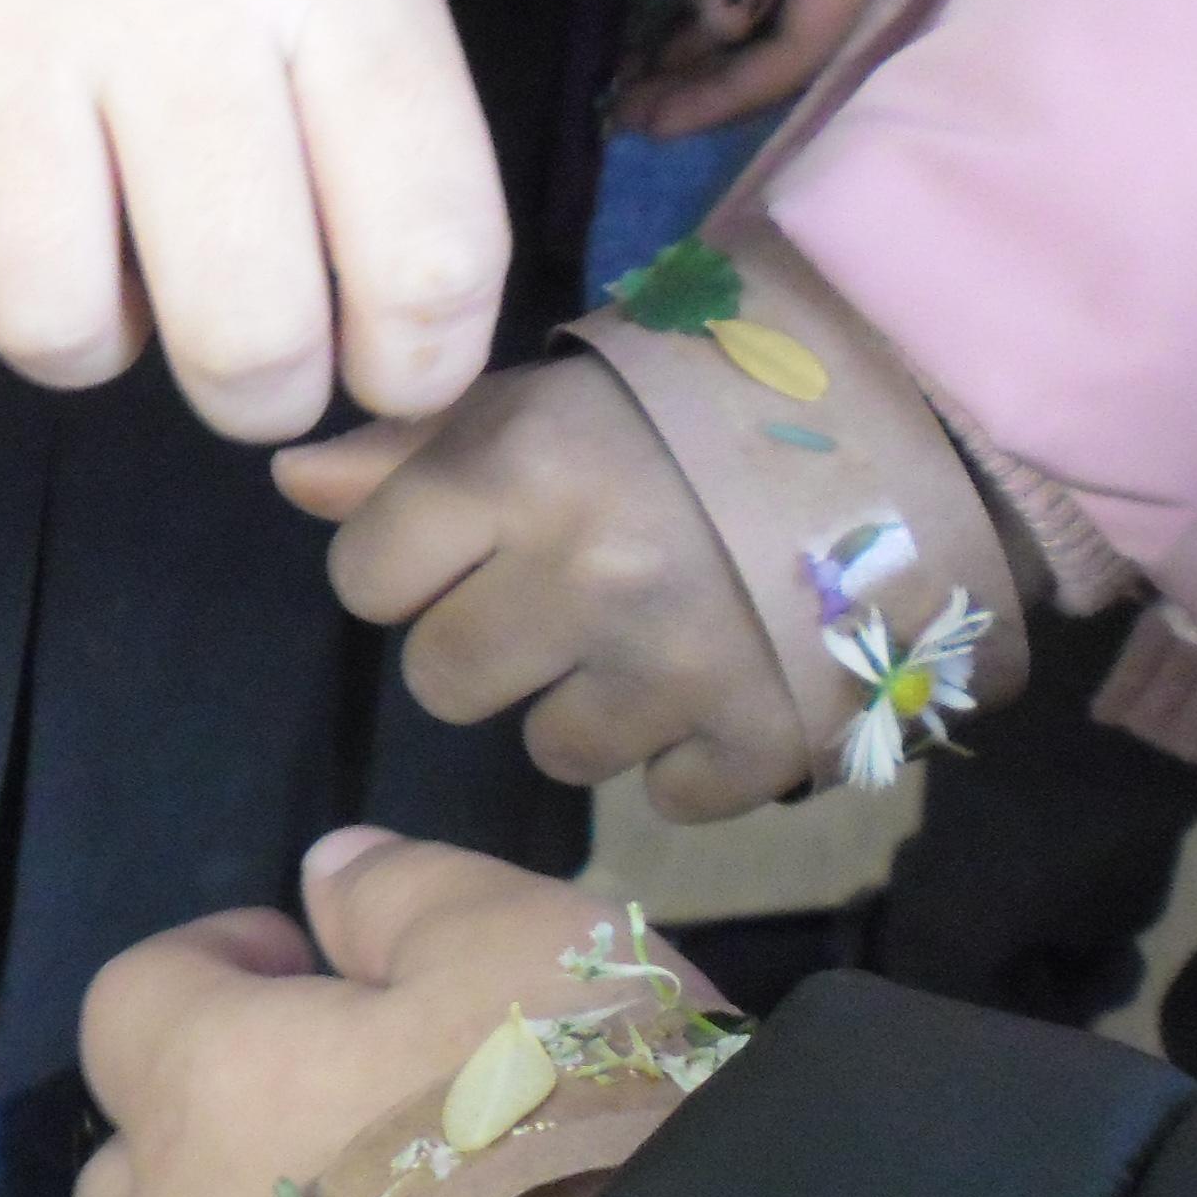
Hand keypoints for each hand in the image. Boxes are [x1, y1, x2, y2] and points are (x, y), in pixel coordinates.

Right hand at [0, 0, 507, 443]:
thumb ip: (391, 148)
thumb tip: (387, 368)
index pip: (427, 259)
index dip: (418, 369)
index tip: (386, 365)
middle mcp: (167, 4)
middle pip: (241, 334)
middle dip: (255, 390)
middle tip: (238, 349)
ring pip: (46, 327)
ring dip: (82, 342)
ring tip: (90, 257)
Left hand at [73, 833, 703, 1196]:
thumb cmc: (572, 1145)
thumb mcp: (531, 953)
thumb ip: (414, 896)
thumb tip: (324, 874)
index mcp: (205, 1092)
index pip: (132, 999)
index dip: (214, 967)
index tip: (310, 969)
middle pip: (128, 1171)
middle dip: (205, 1129)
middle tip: (340, 1121)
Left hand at [276, 359, 798, 818]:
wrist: (905, 418)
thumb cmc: (694, 404)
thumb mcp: (547, 398)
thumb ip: (414, 451)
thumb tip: (291, 480)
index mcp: (519, 468)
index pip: (367, 576)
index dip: (407, 569)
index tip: (466, 547)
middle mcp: (584, 573)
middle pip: (444, 683)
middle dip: (492, 647)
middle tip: (567, 597)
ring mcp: (675, 666)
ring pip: (555, 751)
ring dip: (593, 707)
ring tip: (656, 632)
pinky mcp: (765, 737)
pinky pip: (670, 799)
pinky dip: (693, 756)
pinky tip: (726, 678)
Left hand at [618, 0, 930, 140]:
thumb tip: (726, 25)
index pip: (803, 46)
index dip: (729, 93)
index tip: (654, 117)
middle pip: (783, 44)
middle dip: (706, 86)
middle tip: (626, 113)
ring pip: (766, 15)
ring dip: (700, 53)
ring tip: (630, 82)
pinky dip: (707, 7)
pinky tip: (659, 27)